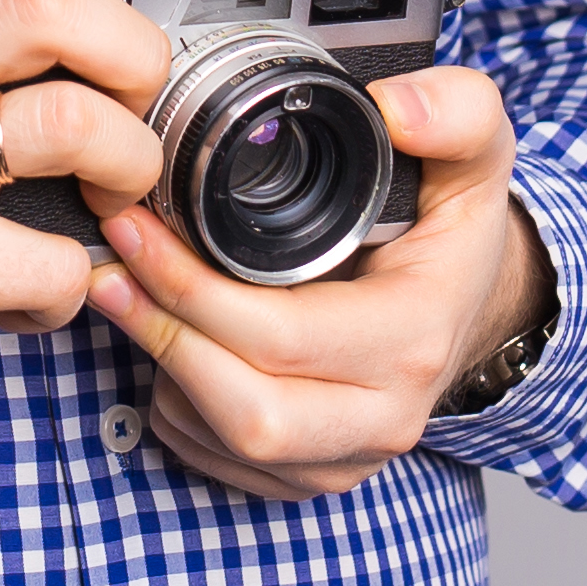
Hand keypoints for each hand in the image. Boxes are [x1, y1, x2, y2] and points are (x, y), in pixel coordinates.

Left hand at [86, 63, 548, 502]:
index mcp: (415, 338)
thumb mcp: (475, 156)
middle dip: (161, 333)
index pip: (283, 335)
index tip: (135, 227)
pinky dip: (176, 408)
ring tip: (127, 294)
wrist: (469, 307)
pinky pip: (218, 463)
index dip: (191, 289)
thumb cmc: (452, 230)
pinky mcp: (313, 477)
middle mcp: (386, 415)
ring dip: (161, 370)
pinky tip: (168, 344)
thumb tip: (397, 108)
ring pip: (223, 442)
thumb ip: (456, 113)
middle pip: (247, 410)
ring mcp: (348, 458)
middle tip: (110, 264)